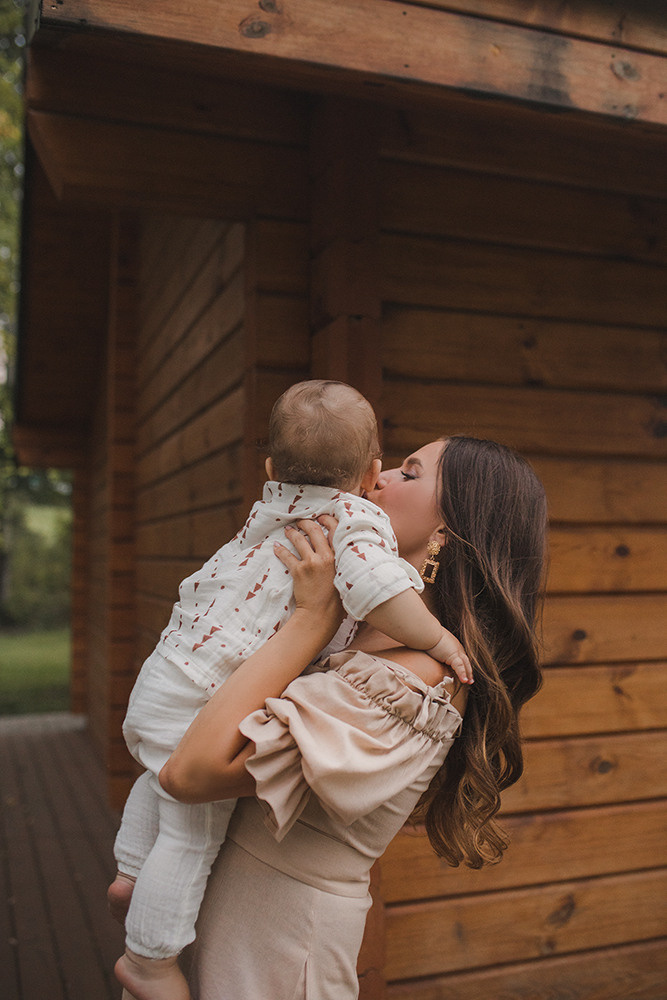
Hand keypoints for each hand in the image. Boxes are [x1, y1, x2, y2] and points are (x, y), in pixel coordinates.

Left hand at [274, 518, 344, 638]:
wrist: (322, 614)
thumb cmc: (336, 599)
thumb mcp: (345, 575)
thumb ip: (341, 561)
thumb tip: (337, 551)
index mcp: (340, 556)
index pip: (335, 529)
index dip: (326, 520)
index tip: (321, 517)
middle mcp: (327, 556)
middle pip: (314, 530)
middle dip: (305, 522)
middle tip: (300, 521)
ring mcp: (312, 562)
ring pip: (299, 539)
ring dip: (292, 533)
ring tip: (288, 530)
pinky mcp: (299, 570)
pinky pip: (287, 555)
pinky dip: (280, 550)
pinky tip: (276, 547)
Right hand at [426, 631, 473, 684]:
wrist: (426, 632)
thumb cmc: (426, 635)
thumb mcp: (431, 644)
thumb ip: (433, 649)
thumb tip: (427, 652)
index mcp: (452, 644)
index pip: (459, 656)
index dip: (462, 665)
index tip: (463, 671)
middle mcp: (456, 647)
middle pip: (465, 660)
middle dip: (468, 670)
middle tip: (470, 679)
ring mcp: (456, 651)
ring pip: (465, 664)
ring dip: (467, 673)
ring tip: (468, 681)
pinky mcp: (453, 656)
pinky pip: (459, 667)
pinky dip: (462, 674)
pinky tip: (464, 680)